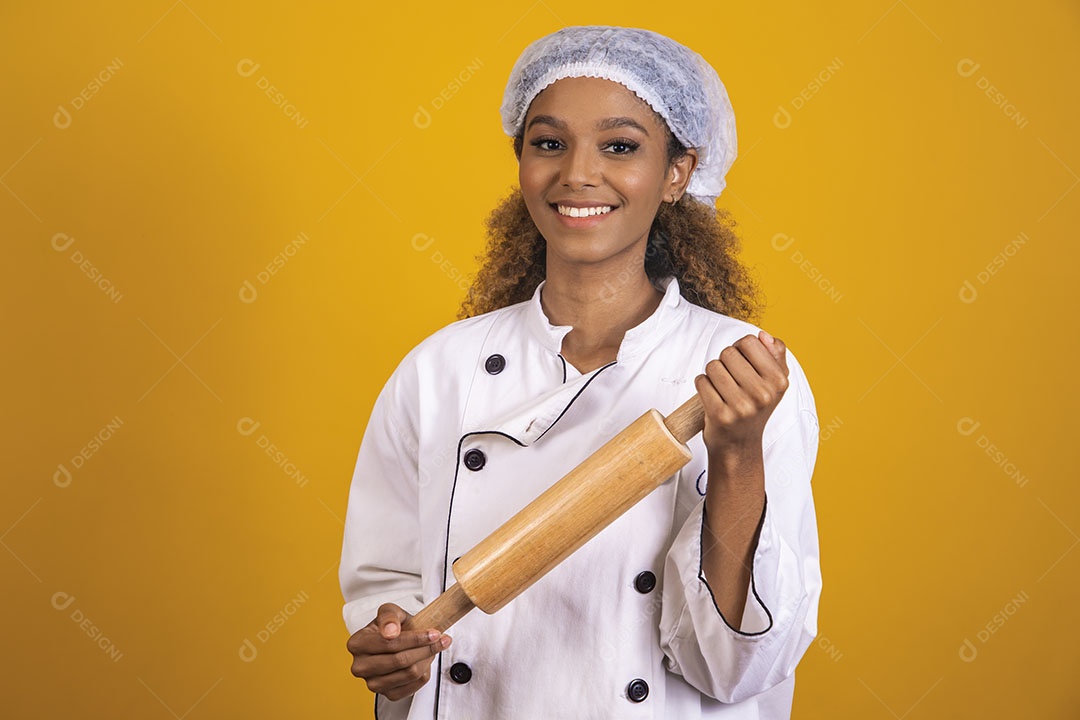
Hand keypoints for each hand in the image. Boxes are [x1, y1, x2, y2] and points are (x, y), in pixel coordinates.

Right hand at [347, 603, 450, 700]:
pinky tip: (426, 660)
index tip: (434, 633)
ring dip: (427, 659)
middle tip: (441, 639)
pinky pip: (413, 686)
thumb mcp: (390, 612)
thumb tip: (390, 631)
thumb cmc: (391, 626)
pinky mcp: (387, 694)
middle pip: (401, 661)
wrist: (393, 641)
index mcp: (357, 644)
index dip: (415, 638)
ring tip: (434, 648)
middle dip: (425, 649)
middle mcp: (360, 666)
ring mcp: (372, 683)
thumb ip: (389, 617)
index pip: (391, 644)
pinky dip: (425, 672)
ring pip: (409, 674)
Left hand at [694, 330, 788, 458]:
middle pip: (728, 352)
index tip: (743, 365)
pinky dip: (702, 386)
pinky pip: (701, 381)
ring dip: (712, 374)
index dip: (741, 349)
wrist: (739, 445)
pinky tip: (712, 397)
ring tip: (721, 389)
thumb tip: (763, 335)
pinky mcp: (720, 415)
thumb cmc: (755, 407)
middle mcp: (763, 394)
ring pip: (712, 366)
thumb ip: (775, 353)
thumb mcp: (774, 382)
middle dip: (725, 362)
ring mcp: (741, 406)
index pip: (749, 341)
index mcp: (778, 381)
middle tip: (731, 381)